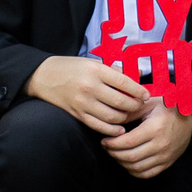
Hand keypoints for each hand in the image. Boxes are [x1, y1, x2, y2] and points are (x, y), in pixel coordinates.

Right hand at [25, 56, 150, 135]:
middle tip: (139, 106)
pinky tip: (119, 129)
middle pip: (121, 102)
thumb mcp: (92, 62)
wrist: (44, 76)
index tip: (147, 95)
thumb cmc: (71, 68)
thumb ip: (113, 71)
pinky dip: (112, 129)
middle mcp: (90, 87)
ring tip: (128, 115)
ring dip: (125, 118)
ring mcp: (83, 102)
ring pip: (112, 116)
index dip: (139, 91)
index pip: (124, 83)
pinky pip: (99, 126)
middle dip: (134, 106)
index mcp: (95, 70)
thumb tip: (136, 77)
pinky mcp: (77, 114)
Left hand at [103, 102, 191, 178]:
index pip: (127, 143)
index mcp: (155, 129)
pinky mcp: (168, 162)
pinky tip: (127, 163)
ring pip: (137, 168)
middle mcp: (161, 145)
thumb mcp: (147, 104)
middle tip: (107, 147)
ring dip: (122, 163)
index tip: (104, 141)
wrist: (186, 116)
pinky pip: (148, 174)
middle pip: (130, 157)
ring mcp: (165, 156)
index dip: (111, 144)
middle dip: (113, 154)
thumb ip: (129, 113)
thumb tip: (110, 122)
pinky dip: (134, 171)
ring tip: (115, 154)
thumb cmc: (165, 107)